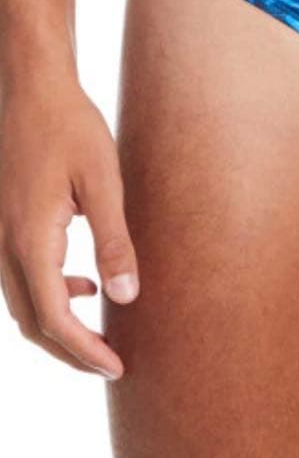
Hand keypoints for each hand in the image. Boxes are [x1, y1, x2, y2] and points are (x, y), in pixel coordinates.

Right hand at [0, 75, 138, 379]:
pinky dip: (50, 296)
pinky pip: (21, 280)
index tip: (117, 367)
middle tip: (110, 364)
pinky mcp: (5, 225)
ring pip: (23, 304)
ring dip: (59, 326)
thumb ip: (114, 241)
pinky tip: (85, 285)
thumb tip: (127, 297)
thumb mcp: (104, 181)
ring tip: (102, 334)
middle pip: (32, 323)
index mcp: (30, 241)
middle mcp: (5, 246)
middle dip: (70, 351)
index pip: (55, 318)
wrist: (32, 90)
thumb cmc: (72, 128)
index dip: (85, 350)